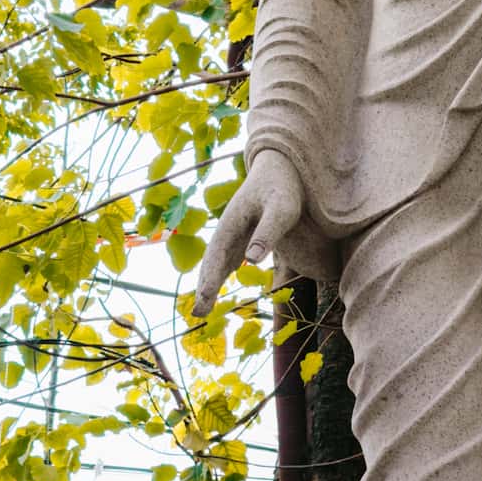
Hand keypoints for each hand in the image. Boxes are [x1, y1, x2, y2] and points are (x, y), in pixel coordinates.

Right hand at [194, 150, 303, 317]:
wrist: (282, 167)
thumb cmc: (284, 188)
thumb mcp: (281, 210)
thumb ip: (267, 233)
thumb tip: (251, 260)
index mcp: (232, 223)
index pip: (217, 256)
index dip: (210, 279)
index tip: (204, 299)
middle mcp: (227, 229)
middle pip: (211, 262)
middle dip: (204, 287)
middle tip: (198, 314)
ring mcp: (233, 232)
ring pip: (216, 262)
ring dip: (208, 283)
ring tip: (202, 308)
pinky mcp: (242, 234)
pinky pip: (226, 258)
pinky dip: (218, 274)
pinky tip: (214, 287)